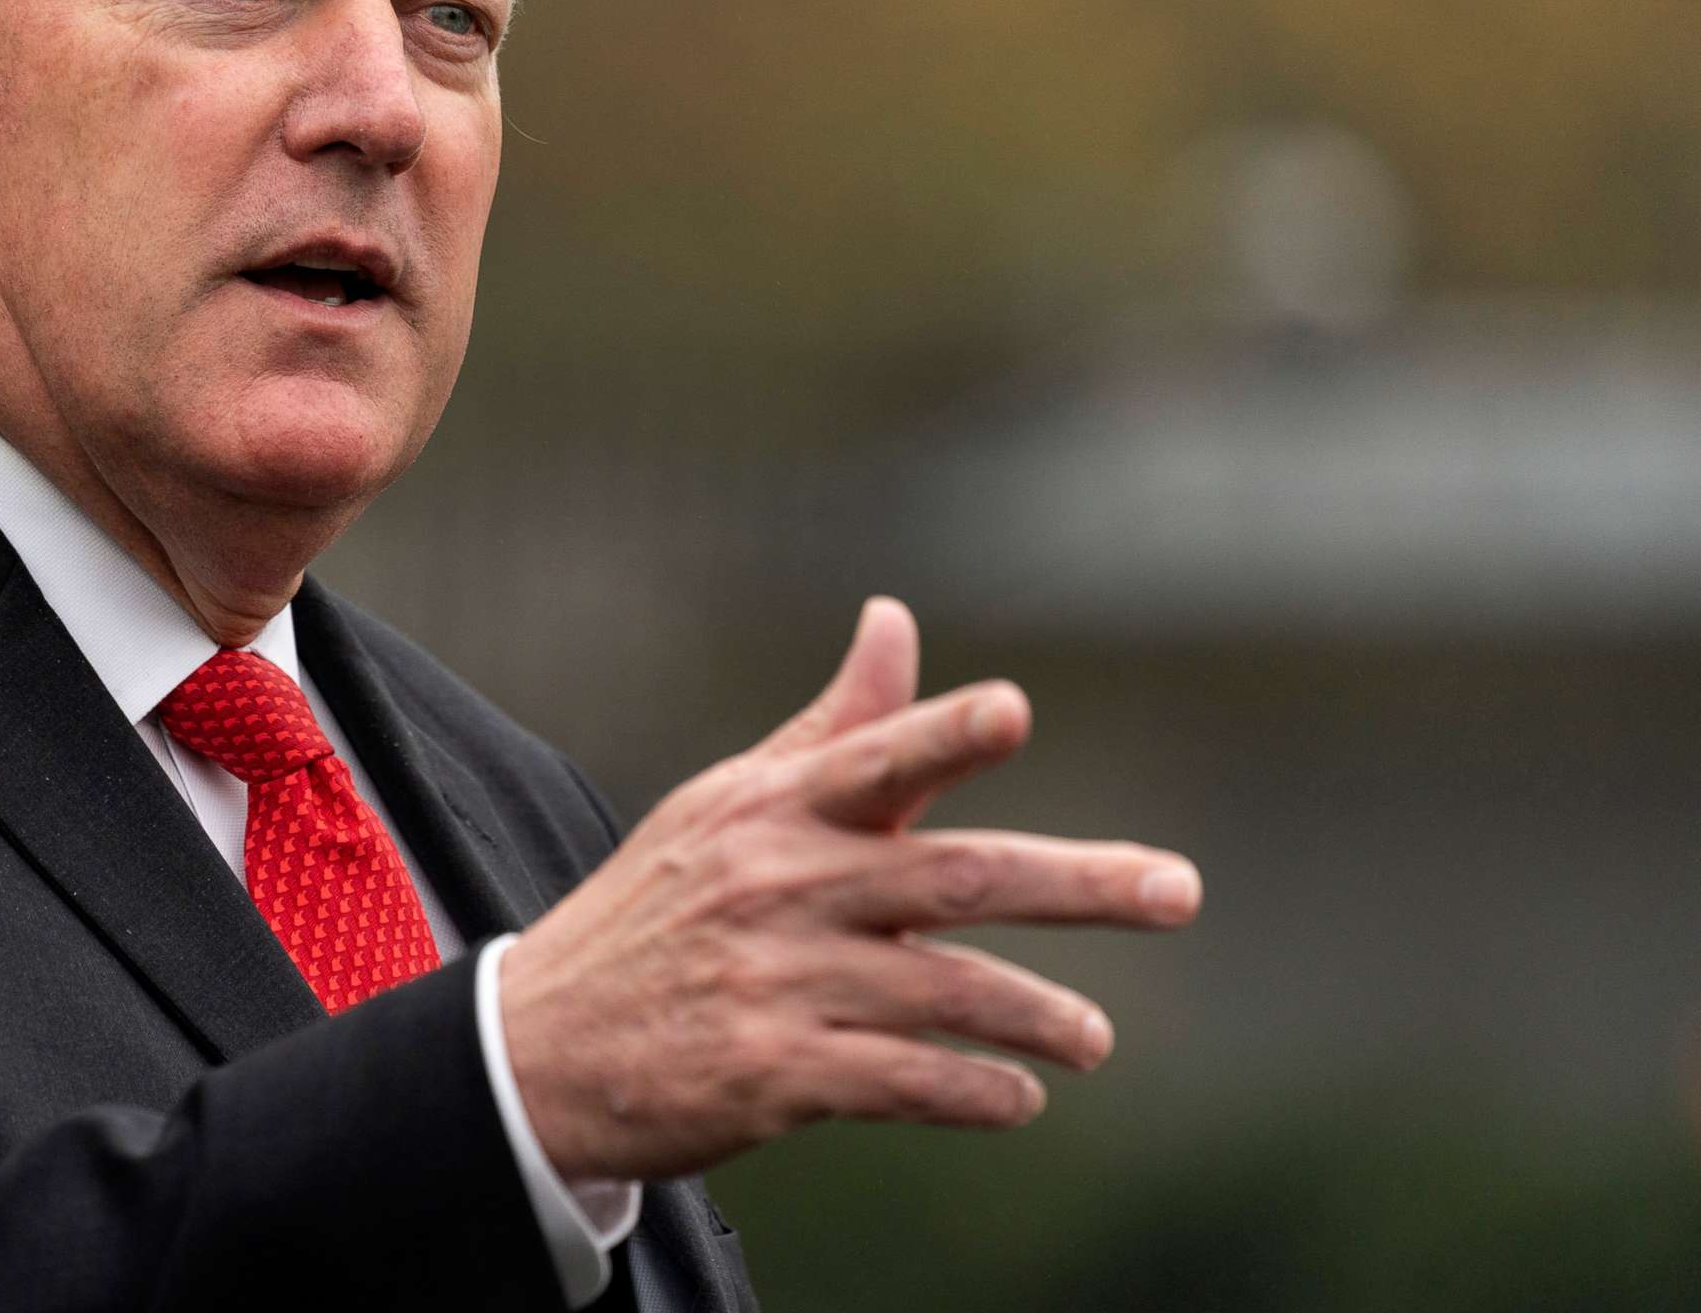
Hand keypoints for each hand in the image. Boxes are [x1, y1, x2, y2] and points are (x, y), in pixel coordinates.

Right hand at [499, 598, 1202, 1182]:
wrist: (539, 1049)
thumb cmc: (656, 911)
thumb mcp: (727, 806)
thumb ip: (836, 728)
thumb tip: (895, 619)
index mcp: (772, 808)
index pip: (871, 759)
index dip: (942, 734)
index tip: (1012, 711)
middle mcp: (777, 886)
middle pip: (950, 878)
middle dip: (1078, 883)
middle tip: (1177, 890)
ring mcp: (775, 983)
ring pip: (942, 992)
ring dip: (1037, 1015)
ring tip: (1094, 1039)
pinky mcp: (771, 1076)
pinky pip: (900, 1083)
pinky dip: (971, 1092)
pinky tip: (1016, 1097)